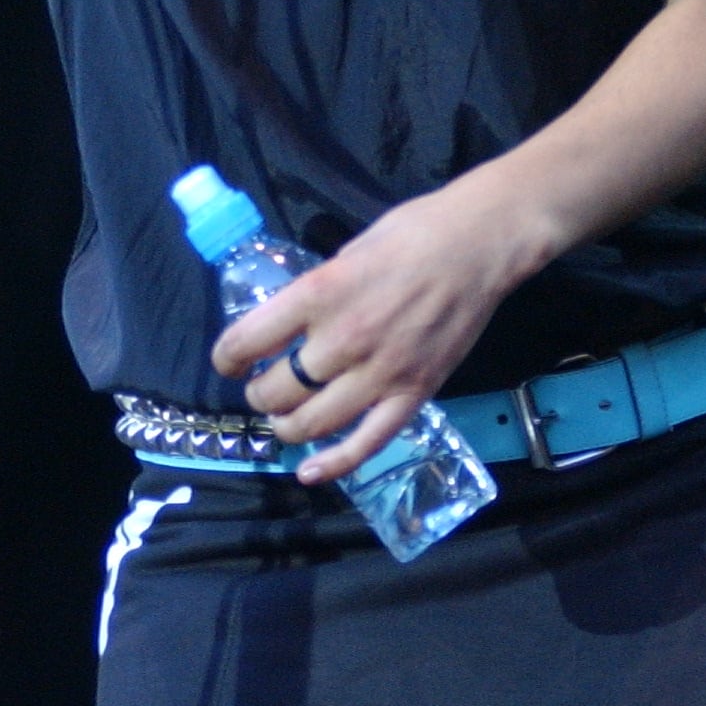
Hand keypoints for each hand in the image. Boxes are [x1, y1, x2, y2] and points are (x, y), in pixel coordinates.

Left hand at [211, 177, 530, 483]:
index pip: (250, 339)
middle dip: (258, 394)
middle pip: (277, 389)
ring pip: (313, 423)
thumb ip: (318, 291)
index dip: (228, 356)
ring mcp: (380, 373)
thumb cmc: (411, 232)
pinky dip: (334, 464)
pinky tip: (309, 472)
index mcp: (320, 293)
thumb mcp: (347, 250)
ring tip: (282, 419)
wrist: (478, 246)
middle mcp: (343, 339)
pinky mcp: (414, 394)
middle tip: (260, 388)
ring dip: (287, 427)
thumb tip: (293, 321)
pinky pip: (368, 442)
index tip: (227, 361)